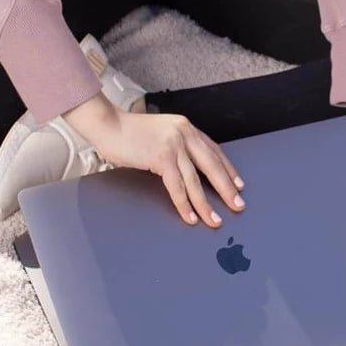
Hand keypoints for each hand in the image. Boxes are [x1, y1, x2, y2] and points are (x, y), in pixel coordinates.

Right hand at [63, 93, 245, 227]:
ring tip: (215, 220)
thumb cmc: (129, 131)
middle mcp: (184, 134)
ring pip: (195, 180)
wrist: (107, 124)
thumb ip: (176, 144)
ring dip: (206, 204)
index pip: (214, 151)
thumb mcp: (160, 133)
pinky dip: (184, 204)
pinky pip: (177, 186)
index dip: (227, 170)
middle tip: (237, 205)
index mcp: (186, 127)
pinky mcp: (161, 157)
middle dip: (226, 189)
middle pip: (212, 166)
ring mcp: (173, 145)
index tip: (238, 185)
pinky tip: (191, 217)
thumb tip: (188, 166)